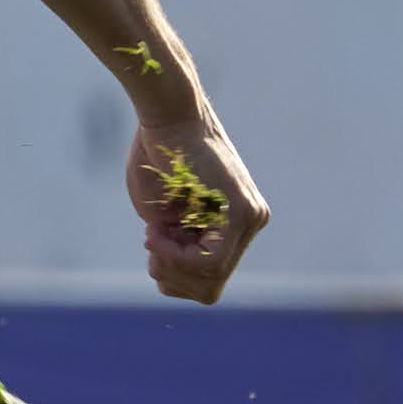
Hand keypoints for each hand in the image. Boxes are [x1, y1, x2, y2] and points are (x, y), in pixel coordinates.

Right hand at [126, 109, 266, 306]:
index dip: (171, 273)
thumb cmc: (157, 156)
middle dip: (170, 274)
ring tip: (153, 232)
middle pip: (209, 288)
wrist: (166, 115)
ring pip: (210, 280)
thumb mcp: (165, 214)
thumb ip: (179, 247)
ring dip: (169, 265)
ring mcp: (250, 218)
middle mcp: (251, 223)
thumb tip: (176, 281)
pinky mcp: (241, 213)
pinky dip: (174, 255)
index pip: (208, 280)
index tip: (152, 242)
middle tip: (151, 240)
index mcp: (235, 224)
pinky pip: (209, 263)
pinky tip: (157, 230)